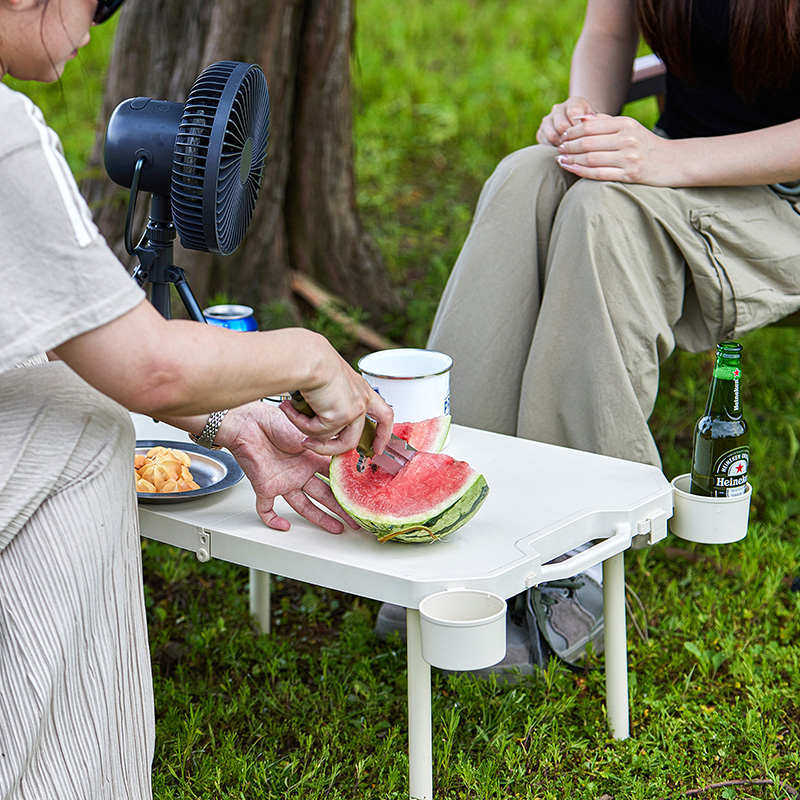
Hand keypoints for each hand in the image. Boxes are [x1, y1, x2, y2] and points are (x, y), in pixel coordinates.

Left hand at [214, 402, 358, 533]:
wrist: (248, 424)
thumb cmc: (275, 422)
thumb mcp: (308, 436)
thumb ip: (327, 450)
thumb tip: (349, 457)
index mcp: (311, 458)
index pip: (333, 478)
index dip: (346, 488)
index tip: (359, 497)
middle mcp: (299, 472)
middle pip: (323, 495)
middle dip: (340, 508)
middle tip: (353, 519)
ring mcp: (283, 481)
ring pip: (303, 506)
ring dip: (320, 518)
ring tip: (336, 528)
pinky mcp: (265, 487)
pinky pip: (267, 508)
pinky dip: (273, 520)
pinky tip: (283, 527)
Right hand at [279, 337, 393, 456]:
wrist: (310, 357)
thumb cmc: (313, 361)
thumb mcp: (327, 381)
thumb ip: (329, 400)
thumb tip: (317, 421)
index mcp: (361, 389)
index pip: (383, 414)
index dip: (383, 433)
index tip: (379, 447)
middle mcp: (361, 400)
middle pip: (359, 436)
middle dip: (344, 450)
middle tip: (323, 454)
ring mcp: (354, 410)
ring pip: (336, 441)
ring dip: (314, 441)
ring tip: (297, 431)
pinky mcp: (341, 416)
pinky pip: (318, 432)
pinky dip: (301, 423)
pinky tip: (290, 409)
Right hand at [536, 96, 596, 145]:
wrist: (582, 135)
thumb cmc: (593, 129)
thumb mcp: (598, 123)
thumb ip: (596, 121)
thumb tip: (593, 122)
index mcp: (574, 102)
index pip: (573, 112)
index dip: (579, 127)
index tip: (586, 137)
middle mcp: (559, 108)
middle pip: (562, 125)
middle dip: (571, 139)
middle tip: (578, 147)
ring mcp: (547, 120)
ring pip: (552, 135)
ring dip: (562, 145)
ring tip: (571, 150)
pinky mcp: (540, 132)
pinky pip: (544, 143)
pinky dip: (554, 149)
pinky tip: (563, 151)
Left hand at [556, 113, 676, 184]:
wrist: (674, 162)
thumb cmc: (646, 145)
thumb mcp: (630, 128)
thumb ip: (605, 123)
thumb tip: (580, 118)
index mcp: (626, 124)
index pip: (591, 126)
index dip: (572, 131)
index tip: (562, 136)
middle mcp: (627, 139)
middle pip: (588, 142)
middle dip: (569, 146)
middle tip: (558, 148)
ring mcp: (629, 158)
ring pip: (591, 158)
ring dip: (571, 159)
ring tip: (560, 160)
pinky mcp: (630, 175)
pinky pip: (599, 174)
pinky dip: (581, 171)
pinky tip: (570, 169)